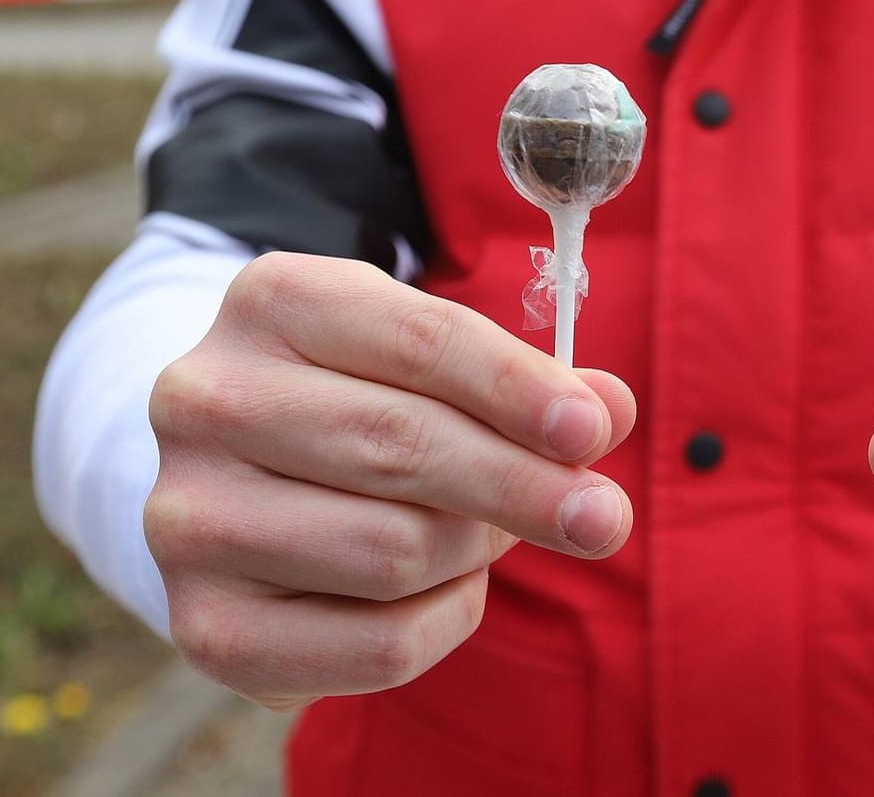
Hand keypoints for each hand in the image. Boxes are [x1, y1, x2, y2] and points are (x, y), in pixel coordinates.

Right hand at [145, 253, 635, 710]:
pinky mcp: (207, 624)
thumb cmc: (366, 400)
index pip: (420, 343)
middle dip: (525, 486)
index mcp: (274, 303)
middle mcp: (207, 400)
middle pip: (404, 448)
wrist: (244, 476)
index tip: (590, 430)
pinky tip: (444, 588)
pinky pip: (379, 644)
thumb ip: (528, 384)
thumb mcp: (438, 361)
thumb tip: (608, 411)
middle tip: (604, 517)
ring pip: (397, 550)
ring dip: (477, 551)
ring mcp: (191, 518)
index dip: (517, 389)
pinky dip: (446, 620)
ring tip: (486, 533)